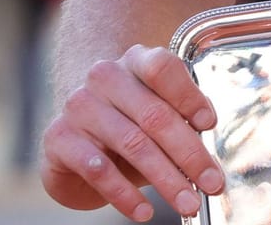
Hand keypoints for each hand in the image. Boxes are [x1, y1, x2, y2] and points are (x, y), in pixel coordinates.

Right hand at [41, 45, 225, 220]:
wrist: (74, 142)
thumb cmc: (128, 124)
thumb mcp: (157, 113)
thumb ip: (182, 116)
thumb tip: (209, 141)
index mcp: (135, 61)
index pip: (163, 69)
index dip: (188, 96)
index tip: (210, 124)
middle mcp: (105, 77)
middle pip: (154, 115)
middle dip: (189, 155)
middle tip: (212, 182)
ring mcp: (79, 106)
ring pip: (132, 145)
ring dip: (165, 180)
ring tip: (187, 202)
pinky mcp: (58, 139)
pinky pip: (98, 171)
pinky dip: (125, 195)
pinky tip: (144, 211)